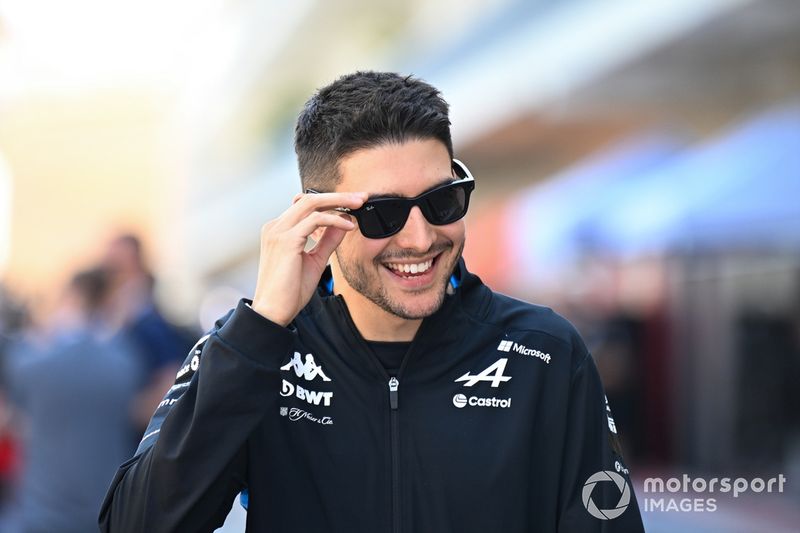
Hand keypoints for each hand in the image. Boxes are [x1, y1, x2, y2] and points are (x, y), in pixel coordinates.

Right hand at [251, 191, 366, 325]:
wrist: (274, 312)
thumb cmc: (290, 291)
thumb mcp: (315, 261)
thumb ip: (327, 240)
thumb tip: (343, 223)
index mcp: (279, 230)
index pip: (305, 206)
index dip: (330, 201)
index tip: (353, 204)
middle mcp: (275, 226)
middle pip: (309, 199)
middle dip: (338, 196)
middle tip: (361, 197)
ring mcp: (278, 231)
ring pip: (312, 204)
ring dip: (339, 201)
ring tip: (359, 205)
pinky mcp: (286, 240)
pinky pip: (315, 220)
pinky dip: (335, 220)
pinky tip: (349, 226)